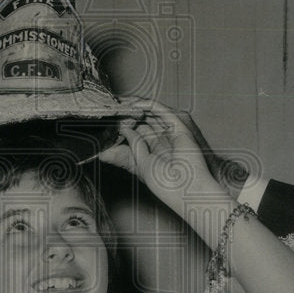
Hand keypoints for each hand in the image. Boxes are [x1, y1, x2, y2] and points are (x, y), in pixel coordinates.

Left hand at [106, 96, 249, 196]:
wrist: (184, 189)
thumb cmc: (165, 184)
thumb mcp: (140, 164)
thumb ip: (131, 147)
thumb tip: (120, 133)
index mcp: (154, 153)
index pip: (137, 134)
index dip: (124, 127)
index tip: (108, 122)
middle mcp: (162, 141)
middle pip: (143, 122)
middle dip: (128, 115)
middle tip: (112, 108)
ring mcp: (171, 133)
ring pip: (152, 114)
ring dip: (136, 107)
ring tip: (120, 103)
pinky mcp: (178, 128)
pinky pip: (163, 112)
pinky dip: (149, 106)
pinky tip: (135, 105)